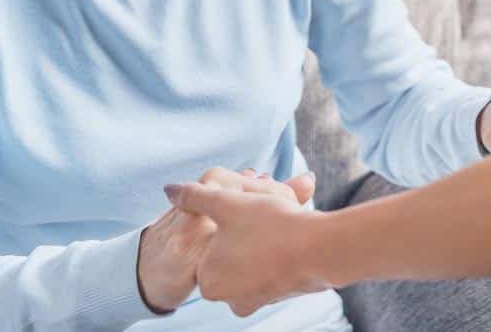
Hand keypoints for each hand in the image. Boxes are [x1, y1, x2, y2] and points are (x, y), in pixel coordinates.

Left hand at [137, 167, 314, 312]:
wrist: (322, 250)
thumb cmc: (271, 226)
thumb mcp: (227, 203)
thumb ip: (194, 196)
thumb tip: (168, 190)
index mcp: (208, 279)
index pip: (208, 240)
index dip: (226, 217)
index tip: (245, 210)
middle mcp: (227, 297)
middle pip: (229, 250)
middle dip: (242, 228)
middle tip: (261, 213)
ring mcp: (254, 299)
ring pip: (250, 257)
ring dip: (260, 237)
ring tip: (278, 222)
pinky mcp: (276, 296)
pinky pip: (269, 266)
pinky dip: (276, 250)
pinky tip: (289, 235)